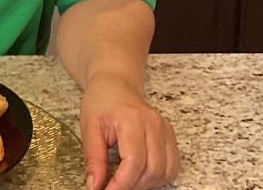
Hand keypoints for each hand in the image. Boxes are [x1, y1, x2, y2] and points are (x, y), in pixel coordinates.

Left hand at [80, 73, 179, 189]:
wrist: (115, 84)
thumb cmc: (101, 102)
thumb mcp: (89, 129)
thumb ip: (93, 159)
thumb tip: (95, 186)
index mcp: (132, 119)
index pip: (134, 162)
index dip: (122, 184)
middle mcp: (154, 124)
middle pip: (153, 169)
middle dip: (133, 186)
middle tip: (114, 186)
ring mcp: (165, 129)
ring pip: (166, 171)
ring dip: (147, 184)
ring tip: (127, 180)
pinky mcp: (170, 135)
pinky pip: (173, 165)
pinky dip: (159, 177)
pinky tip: (142, 174)